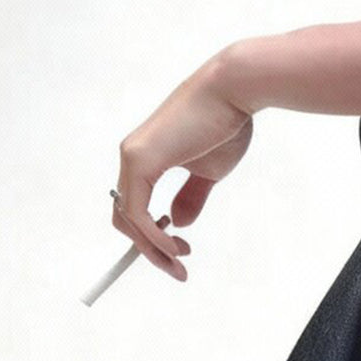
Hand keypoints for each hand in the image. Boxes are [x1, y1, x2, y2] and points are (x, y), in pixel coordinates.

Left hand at [113, 52, 253, 281]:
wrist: (234, 92)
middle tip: (177, 268)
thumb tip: (177, 222)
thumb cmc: (225, 124)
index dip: (152, 235)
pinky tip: (174, 246)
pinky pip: (138, 213)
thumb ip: (191, 196)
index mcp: (145, 157)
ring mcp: (132, 158)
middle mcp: (131, 157)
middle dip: (149, 250)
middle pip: (126, 218)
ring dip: (152, 249)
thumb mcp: (209, 171)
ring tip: (178, 263)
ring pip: (129, 219)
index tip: (179, 252)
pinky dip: (153, 236)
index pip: (136, 207)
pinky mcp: (140, 160)